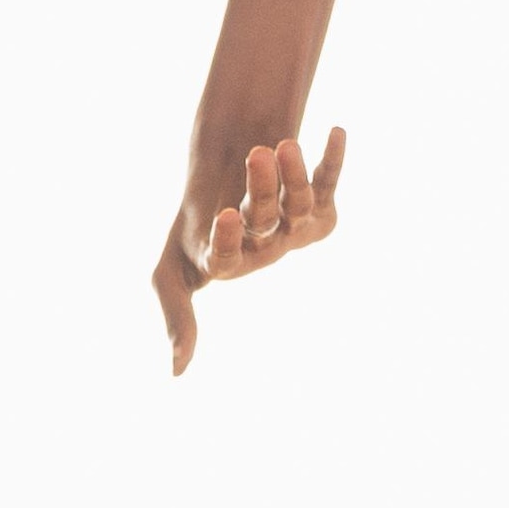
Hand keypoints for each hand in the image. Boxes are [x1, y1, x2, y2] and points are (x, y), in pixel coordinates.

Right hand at [152, 125, 345, 371]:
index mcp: (231, 265)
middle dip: (264, 187)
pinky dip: (335, 160)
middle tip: (258, 154)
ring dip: (295, 172)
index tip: (225, 214)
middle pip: (268, 220)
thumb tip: (177, 376)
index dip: (229, 240)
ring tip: (285, 143)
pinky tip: (337, 131)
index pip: (229, 258)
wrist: (223, 175)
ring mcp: (296, 227)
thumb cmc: (194, 227)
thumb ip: (176, 316)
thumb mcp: (170, 274)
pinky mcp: (321, 206)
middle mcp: (268, 249)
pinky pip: (331, 183)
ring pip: (301, 201)